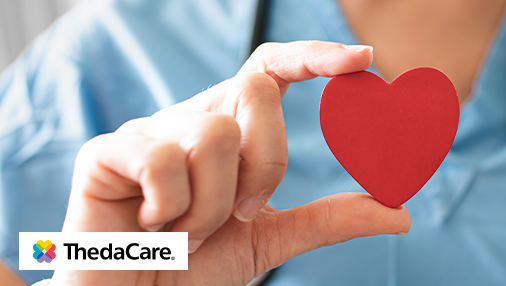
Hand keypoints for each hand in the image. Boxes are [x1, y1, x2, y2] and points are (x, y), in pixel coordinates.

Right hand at [51, 41, 409, 285]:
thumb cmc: (194, 267)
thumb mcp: (271, 240)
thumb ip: (329, 221)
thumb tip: (400, 213)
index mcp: (229, 131)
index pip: (271, 71)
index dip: (314, 57)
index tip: (364, 60)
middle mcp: (192, 120)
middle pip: (256, 90)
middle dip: (266, 161)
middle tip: (243, 212)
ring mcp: (148, 132)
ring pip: (215, 134)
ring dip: (214, 205)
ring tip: (188, 231)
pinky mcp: (106, 153)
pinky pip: (163, 160)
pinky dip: (172, 210)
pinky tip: (155, 229)